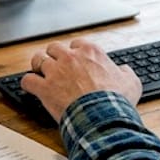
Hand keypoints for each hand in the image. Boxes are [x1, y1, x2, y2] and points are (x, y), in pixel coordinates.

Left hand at [20, 38, 141, 122]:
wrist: (103, 115)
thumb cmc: (116, 99)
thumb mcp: (131, 82)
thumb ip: (125, 73)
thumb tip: (124, 71)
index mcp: (91, 52)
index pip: (77, 44)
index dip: (74, 52)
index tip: (75, 59)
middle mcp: (70, 57)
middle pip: (54, 48)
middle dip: (54, 55)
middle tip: (55, 65)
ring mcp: (55, 71)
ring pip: (38, 59)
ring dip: (38, 66)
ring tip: (39, 72)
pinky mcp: (44, 88)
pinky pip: (27, 80)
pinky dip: (27, 83)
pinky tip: (30, 87)